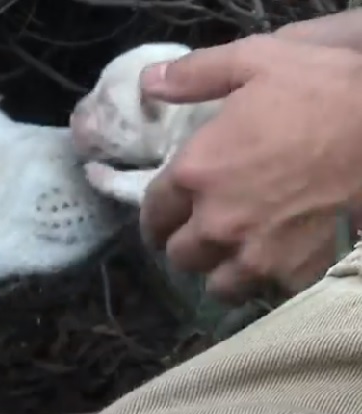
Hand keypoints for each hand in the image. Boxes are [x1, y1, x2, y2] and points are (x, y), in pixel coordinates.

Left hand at [138, 35, 361, 301]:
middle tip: (201, 234)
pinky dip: (266, 282)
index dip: (157, 216)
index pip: (154, 211)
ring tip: (234, 256)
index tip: (165, 218)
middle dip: (186, 244)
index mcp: (196, 172)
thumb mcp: (256, 62)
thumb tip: (148, 83)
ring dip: (220, 271)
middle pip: (180, 255)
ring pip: (217, 285)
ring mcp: (255, 255)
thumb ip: (195, 75)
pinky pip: (266, 293)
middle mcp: (216, 223)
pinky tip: (276, 263)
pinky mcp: (294, 274)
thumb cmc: (324, 92)